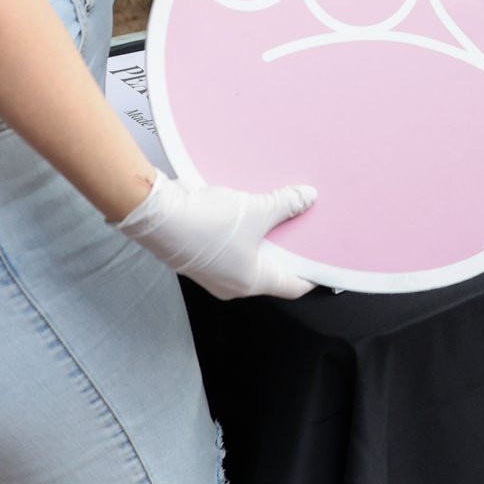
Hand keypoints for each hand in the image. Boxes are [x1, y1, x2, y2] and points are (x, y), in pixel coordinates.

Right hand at [116, 171, 316, 300]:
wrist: (157, 214)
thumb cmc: (203, 225)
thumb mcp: (256, 210)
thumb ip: (286, 204)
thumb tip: (307, 198)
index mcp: (252, 282)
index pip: (294, 285)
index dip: (313, 272)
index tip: (326, 260)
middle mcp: (233, 283)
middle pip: (273, 267)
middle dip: (289, 245)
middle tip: (304, 224)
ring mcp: (215, 270)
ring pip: (250, 254)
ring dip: (264, 233)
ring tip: (277, 209)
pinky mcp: (200, 253)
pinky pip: (231, 244)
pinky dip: (244, 228)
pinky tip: (248, 206)